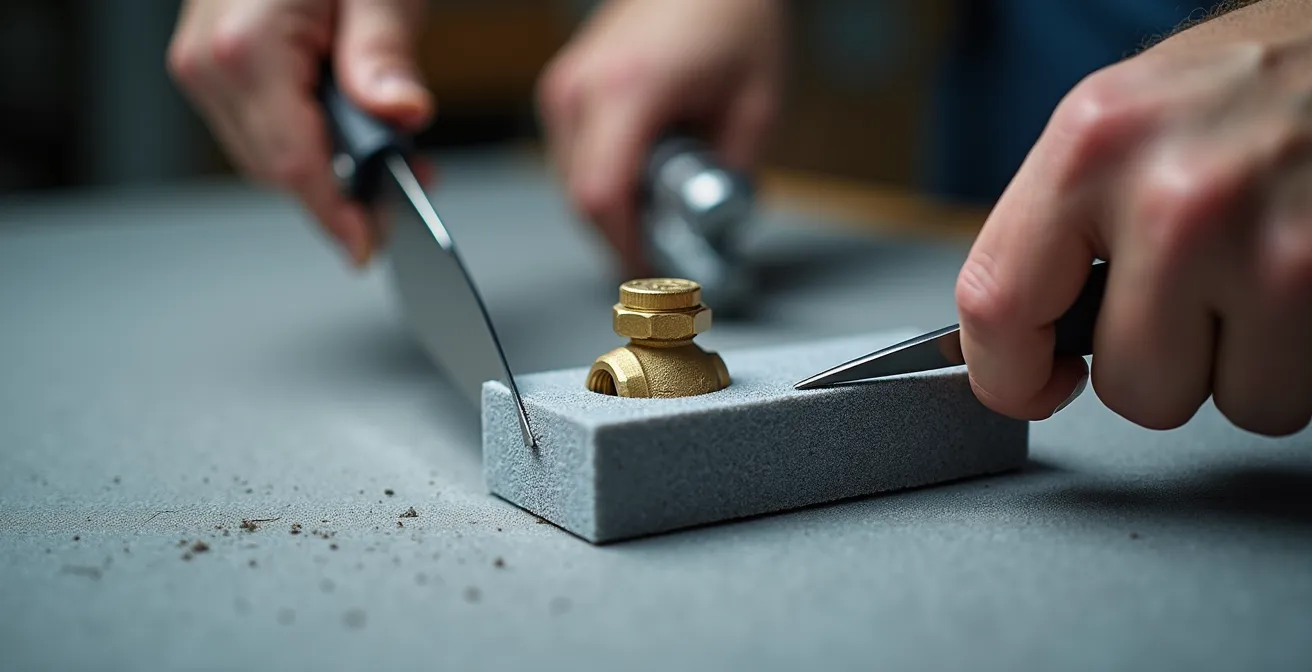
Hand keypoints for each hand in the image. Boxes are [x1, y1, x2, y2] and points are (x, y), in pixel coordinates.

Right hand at [167, 0, 433, 267]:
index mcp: (246, 48)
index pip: (293, 166)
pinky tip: (356, 131)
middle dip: (347, 192)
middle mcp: (210, 62)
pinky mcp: (216, 63)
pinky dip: (311, 139)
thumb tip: (401, 115)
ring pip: (269, 155)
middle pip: (279, 170)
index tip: (368, 246)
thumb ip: (384, 57)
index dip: (335, 215)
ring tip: (398, 156)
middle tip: (415, 187)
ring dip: (332, 169)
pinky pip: (262, 127)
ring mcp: (205, 64)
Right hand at [536, 0, 784, 272]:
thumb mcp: (756, 104)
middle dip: (623, 235)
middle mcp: (581, 89)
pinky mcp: (564, 87)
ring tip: (663, 203)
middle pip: (581, 199)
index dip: (624, 249)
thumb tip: (719, 229)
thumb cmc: (732, 14)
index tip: (654, 276)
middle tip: (669, 250)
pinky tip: (644, 173)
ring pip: (571, 182)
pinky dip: (603, 178)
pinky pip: (571, 157)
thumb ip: (734, 174)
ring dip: (613, 207)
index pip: (602, 198)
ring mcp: (565, 86)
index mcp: (627, 91)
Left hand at [955, 0, 1311, 435]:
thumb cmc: (1259, 79)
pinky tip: (1301, 285)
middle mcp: (1177, 195)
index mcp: (1095, 143)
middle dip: (1163, 362)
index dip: (1010, 374)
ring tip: (1261, 274)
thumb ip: (1060, 221)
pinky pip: (1295, 394)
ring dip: (1243, 363)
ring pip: (1228, 402)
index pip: (997, 305)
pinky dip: (1299, 359)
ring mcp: (1273, 247)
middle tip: (1196, 291)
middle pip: (1131, 386)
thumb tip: (1014, 335)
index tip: (1033, 383)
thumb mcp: (1125, 116)